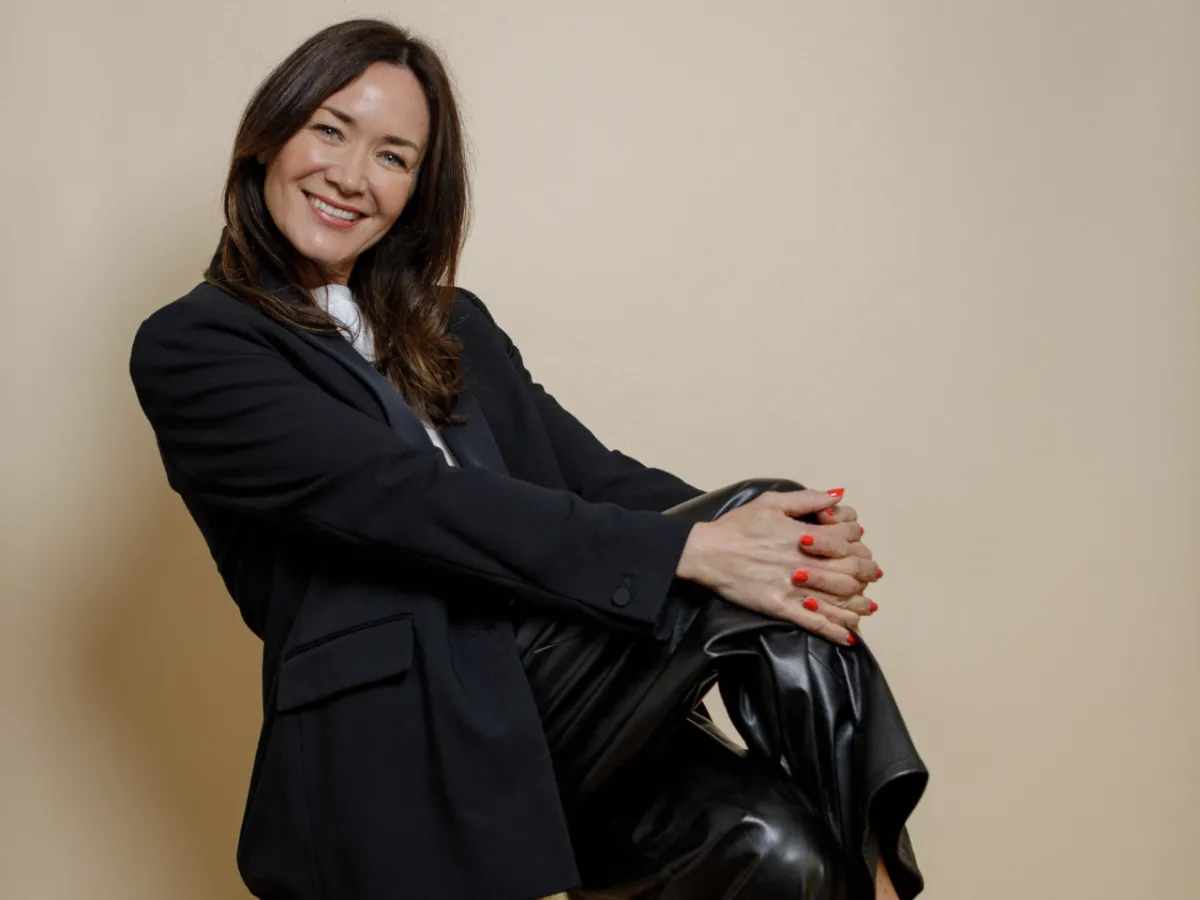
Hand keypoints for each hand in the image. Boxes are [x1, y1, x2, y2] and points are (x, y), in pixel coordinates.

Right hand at [676, 489, 881, 645]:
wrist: (707, 552)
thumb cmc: (737, 526)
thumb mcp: (771, 502)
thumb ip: (807, 499)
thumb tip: (837, 496)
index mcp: (803, 535)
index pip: (848, 536)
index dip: (857, 536)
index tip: (856, 539)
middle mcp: (803, 563)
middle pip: (851, 570)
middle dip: (866, 571)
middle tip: (870, 573)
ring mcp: (792, 587)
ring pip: (838, 599)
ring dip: (858, 604)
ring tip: (865, 606)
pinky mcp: (779, 607)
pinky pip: (813, 623)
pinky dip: (834, 631)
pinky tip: (848, 637)